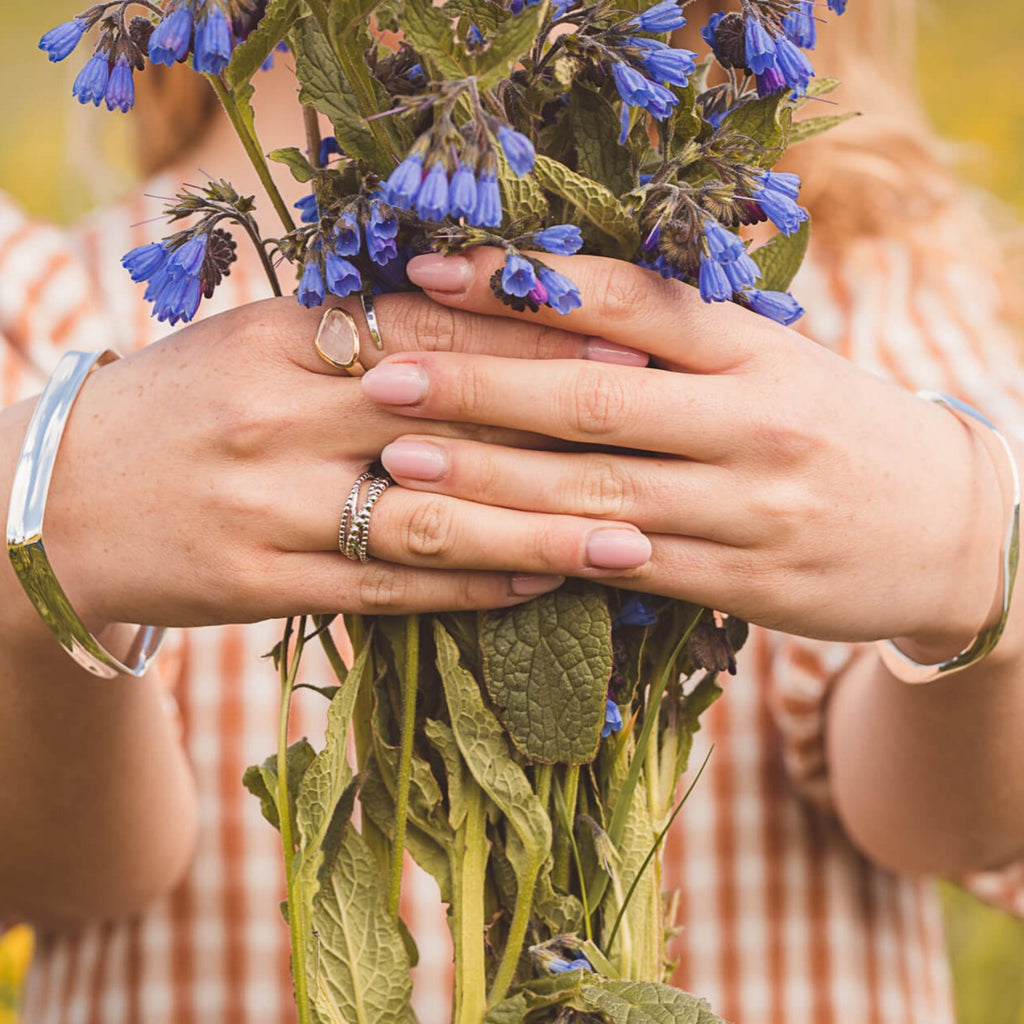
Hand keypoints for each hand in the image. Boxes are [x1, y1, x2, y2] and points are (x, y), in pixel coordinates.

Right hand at [35, 293, 650, 626]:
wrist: (57, 500)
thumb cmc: (175, 407)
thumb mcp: (252, 344)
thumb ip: (354, 334)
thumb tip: (474, 318)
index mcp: (280, 339)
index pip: (429, 331)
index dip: (533, 340)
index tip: (623, 347)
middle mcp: (279, 418)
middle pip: (447, 422)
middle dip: (563, 430)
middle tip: (660, 437)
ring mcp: (269, 507)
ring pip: (430, 519)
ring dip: (538, 532)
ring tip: (629, 542)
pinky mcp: (262, 584)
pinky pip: (387, 588)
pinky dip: (469, 588)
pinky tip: (536, 586)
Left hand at [358, 249, 1008, 652]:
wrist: (940, 526)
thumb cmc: (834, 428)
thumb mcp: (774, 362)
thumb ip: (680, 342)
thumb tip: (550, 309)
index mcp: (752, 348)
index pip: (624, 302)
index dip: (521, 286)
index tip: (429, 270)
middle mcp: (748, 421)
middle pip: (591, 397)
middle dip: (477, 384)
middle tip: (381, 372)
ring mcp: (745, 507)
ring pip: (595, 492)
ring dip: (489, 479)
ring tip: (401, 463)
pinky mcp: (741, 581)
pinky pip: (627, 567)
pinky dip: (550, 553)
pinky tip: (480, 546)